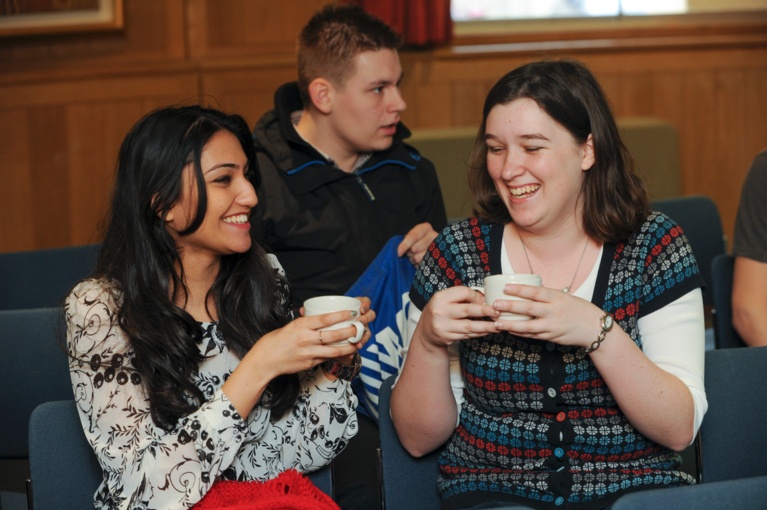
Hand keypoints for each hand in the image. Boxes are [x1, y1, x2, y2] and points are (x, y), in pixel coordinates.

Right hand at [250, 310, 366, 379]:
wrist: (265, 361)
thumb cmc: (275, 341)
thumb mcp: (290, 326)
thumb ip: (305, 322)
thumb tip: (318, 316)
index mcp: (302, 325)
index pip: (326, 318)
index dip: (342, 315)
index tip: (352, 313)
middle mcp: (307, 339)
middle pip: (334, 334)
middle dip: (350, 331)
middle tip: (360, 327)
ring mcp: (309, 353)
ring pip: (335, 350)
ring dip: (348, 346)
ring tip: (357, 343)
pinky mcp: (310, 364)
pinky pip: (326, 358)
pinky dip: (336, 355)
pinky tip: (343, 352)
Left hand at [397, 223, 438, 265]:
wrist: (428, 247)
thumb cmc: (416, 241)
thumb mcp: (411, 236)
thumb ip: (406, 241)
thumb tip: (400, 252)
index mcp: (425, 228)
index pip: (414, 236)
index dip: (405, 245)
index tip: (399, 253)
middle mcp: (434, 235)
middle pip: (415, 248)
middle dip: (409, 252)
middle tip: (410, 251)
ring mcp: (437, 247)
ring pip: (418, 258)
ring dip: (413, 259)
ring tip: (415, 256)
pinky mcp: (437, 259)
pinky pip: (422, 265)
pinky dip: (418, 264)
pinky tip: (420, 261)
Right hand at [415, 286, 499, 348]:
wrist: (426, 331)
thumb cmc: (441, 310)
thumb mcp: (446, 299)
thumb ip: (462, 297)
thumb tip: (485, 299)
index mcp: (440, 297)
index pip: (463, 293)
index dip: (477, 296)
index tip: (485, 300)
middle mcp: (440, 311)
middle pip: (468, 310)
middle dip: (485, 311)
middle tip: (499, 312)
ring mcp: (443, 326)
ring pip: (470, 326)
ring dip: (486, 326)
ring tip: (499, 325)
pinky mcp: (448, 338)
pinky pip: (468, 335)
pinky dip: (479, 333)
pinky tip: (488, 331)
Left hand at [490, 284, 606, 347]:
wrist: (593, 328)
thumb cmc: (577, 309)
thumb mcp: (564, 297)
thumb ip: (546, 296)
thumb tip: (524, 291)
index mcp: (557, 298)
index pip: (536, 292)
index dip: (520, 289)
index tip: (505, 287)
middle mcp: (554, 312)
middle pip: (529, 309)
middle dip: (510, 307)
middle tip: (495, 304)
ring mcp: (552, 326)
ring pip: (528, 326)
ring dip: (511, 325)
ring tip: (497, 322)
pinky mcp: (551, 337)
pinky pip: (532, 335)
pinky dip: (520, 333)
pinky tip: (509, 330)